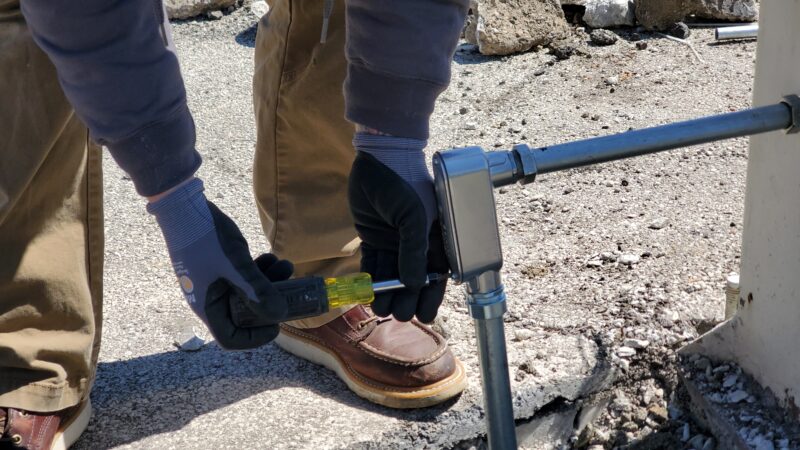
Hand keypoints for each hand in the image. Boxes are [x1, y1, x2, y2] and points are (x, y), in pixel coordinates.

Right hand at [148, 178, 290, 348]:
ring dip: (268, 283)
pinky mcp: (219, 266)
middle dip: (269, 303)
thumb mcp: (237, 265)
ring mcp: (214, 282)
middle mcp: (209, 298)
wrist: (184, 205)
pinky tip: (271, 257)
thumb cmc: (206, 238)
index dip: (255, 338)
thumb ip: (258, 291)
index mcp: (207, 306)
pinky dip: (258, 272)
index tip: (277, 325)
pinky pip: (242, 278)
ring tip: (286, 265)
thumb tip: (281, 315)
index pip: (231, 338)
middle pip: (244, 315)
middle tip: (290, 288)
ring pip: (246, 293)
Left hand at [347, 134, 449, 322]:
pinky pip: (374, 264)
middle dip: (407, 299)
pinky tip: (368, 294)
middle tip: (399, 314)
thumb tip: (415, 284)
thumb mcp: (413, 217)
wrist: (379, 158)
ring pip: (392, 275)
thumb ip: (413, 251)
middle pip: (414, 279)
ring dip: (388, 293)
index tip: (424, 315)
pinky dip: (371, 280)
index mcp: (435, 238)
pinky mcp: (374, 238)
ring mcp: (394, 241)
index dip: (431, 296)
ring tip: (381, 310)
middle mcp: (416, 243)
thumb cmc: (404, 183)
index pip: (436, 275)